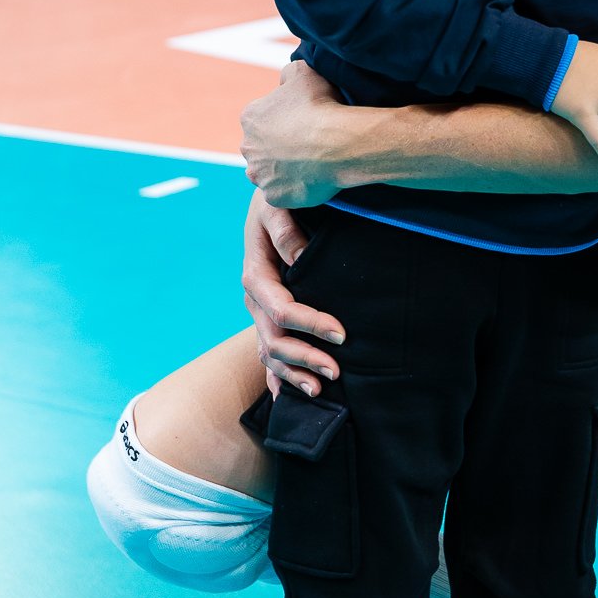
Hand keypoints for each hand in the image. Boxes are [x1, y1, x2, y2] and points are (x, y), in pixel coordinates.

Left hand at [241, 60, 346, 208]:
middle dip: (278, 146)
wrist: (336, 143)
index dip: (283, 120)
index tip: (302, 122)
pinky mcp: (274, 196)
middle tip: (306, 144)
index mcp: (251, 117)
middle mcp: (248, 147)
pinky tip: (311, 179)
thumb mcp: (303, 72)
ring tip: (308, 164)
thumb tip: (284, 80)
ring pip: (268, 172)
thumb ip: (288, 73)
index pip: (261, 119)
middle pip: (261, 148)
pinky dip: (294, 188)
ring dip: (282, 169)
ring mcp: (260, 175)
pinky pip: (282, 193)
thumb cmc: (321, 106)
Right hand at [242, 188, 343, 398]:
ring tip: (320, 390)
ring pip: (269, 352)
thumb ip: (285, 229)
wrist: (271, 200)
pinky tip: (285, 396)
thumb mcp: (277, 205)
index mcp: (256, 275)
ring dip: (293, 373)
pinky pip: (267, 352)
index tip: (341, 335)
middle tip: (336, 372)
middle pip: (274, 339)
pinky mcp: (268, 317)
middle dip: (304, 358)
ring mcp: (260, 311)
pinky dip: (276, 376)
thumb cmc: (278, 200)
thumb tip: (301, 256)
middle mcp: (255, 299)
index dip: (310, 325)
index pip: (282, 309)